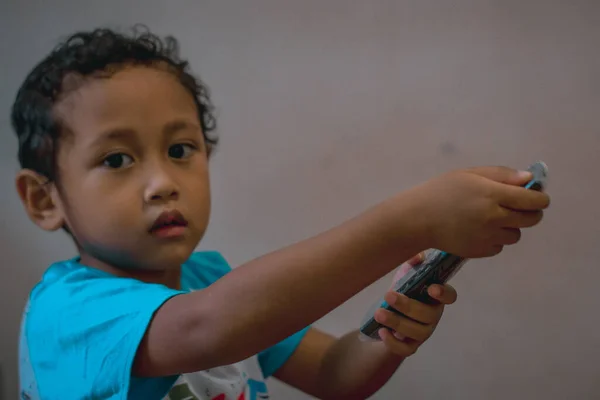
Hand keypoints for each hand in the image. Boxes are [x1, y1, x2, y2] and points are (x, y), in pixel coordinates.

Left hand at [373, 253, 457, 357]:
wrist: (385, 314)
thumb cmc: (401, 290)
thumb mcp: (405, 273)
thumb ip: (412, 263)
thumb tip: (417, 256)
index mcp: (435, 296)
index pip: (449, 296)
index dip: (444, 293)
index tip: (432, 288)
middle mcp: (433, 315)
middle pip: (428, 315)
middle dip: (408, 306)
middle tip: (388, 295)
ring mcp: (423, 332)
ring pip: (416, 332)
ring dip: (397, 322)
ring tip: (378, 313)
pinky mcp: (411, 345)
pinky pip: (406, 349)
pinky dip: (393, 342)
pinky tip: (381, 331)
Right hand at [401, 166, 549, 257]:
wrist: (418, 219)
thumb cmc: (442, 191)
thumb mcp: (469, 174)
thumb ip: (501, 175)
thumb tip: (528, 180)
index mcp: (492, 194)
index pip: (533, 200)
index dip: (540, 198)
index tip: (537, 197)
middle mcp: (494, 217)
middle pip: (531, 220)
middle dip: (531, 213)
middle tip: (518, 208)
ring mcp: (488, 237)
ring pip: (515, 235)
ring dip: (510, 227)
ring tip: (491, 219)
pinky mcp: (480, 251)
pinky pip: (499, 246)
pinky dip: (494, 239)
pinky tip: (478, 230)